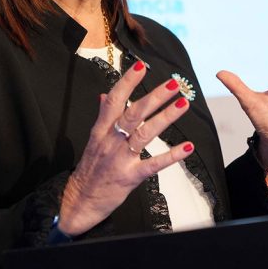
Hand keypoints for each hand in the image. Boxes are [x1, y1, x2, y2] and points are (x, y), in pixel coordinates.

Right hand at [58, 63, 193, 235]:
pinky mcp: (130, 177)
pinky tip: (188, 146)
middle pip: (133, 113)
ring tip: (183, 104)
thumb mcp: (93, 139)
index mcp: (101, 130)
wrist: (79, 202)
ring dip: (165, 117)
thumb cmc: (90, 169)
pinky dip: (171, 156)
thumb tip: (105, 94)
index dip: (127, 82)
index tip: (141, 65)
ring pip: (144, 134)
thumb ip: (102, 116)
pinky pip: (153, 165)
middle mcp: (110, 141)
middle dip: (154, 96)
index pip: (114, 100)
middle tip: (174, 83)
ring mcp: (120, 159)